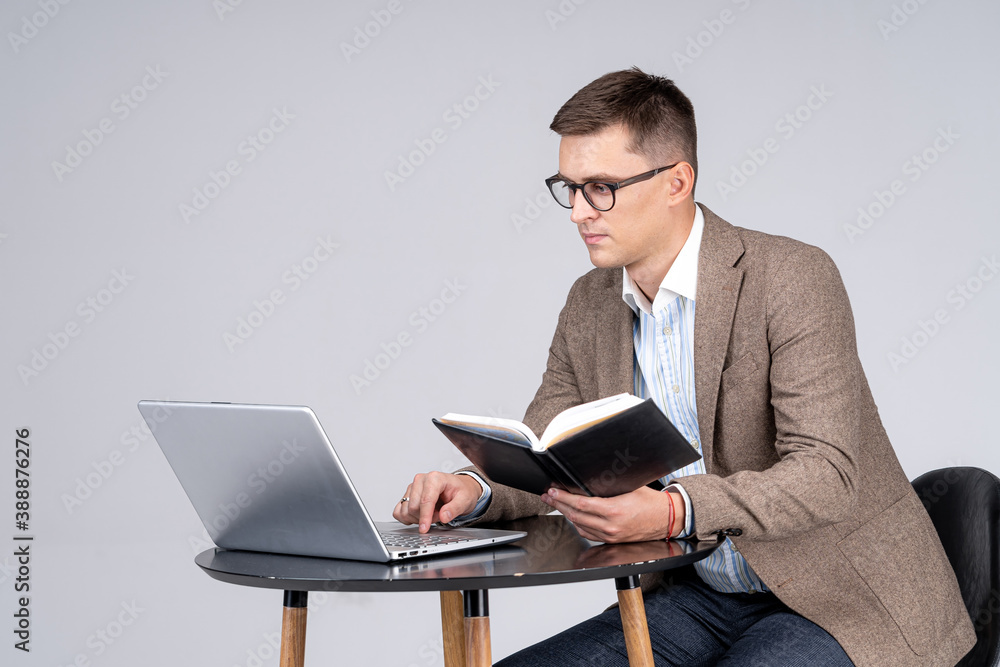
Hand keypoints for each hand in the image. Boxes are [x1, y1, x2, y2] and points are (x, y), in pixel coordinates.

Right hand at [392, 472, 482, 532]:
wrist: (459, 488)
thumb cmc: (461, 491)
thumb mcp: (465, 500)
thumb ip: (454, 508)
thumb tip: (444, 517)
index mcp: (434, 478)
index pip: (425, 500)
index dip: (425, 517)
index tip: (424, 528)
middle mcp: (421, 480)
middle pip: (413, 507)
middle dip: (426, 517)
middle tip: (438, 515)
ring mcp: (412, 487)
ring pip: (405, 510)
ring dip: (417, 518)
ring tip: (431, 513)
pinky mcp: (407, 495)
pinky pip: (398, 511)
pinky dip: (407, 518)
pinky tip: (419, 516)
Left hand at [541, 486, 683, 542]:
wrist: (666, 519)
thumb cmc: (651, 502)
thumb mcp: (629, 487)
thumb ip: (608, 484)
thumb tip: (588, 478)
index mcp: (614, 510)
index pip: (580, 504)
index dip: (563, 497)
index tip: (553, 491)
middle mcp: (610, 526)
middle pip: (575, 515)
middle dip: (558, 504)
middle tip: (548, 496)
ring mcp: (610, 535)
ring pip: (579, 526)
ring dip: (566, 514)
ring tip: (556, 504)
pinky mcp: (612, 540)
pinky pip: (588, 534)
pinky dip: (578, 524)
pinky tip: (573, 516)